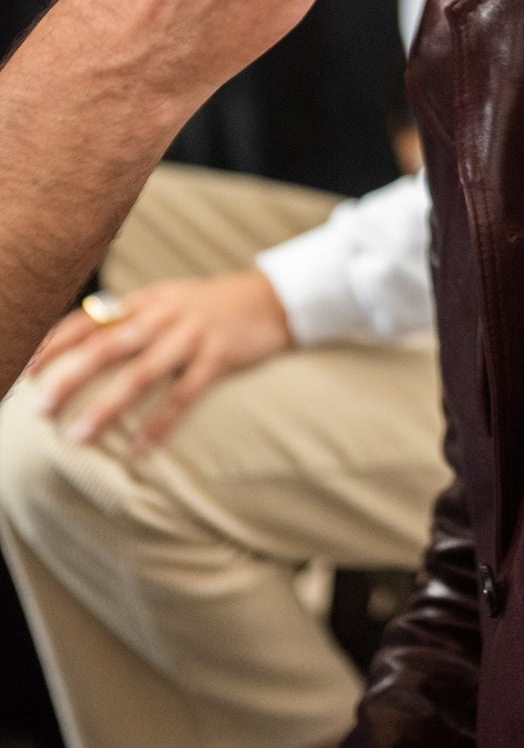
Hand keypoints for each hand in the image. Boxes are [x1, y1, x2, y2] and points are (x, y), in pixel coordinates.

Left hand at [30, 270, 291, 450]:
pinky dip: (160, 422)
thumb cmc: (207, 306)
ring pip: (142, 372)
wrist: (271, 299)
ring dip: (108, 405)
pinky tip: (139, 449)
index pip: (91, 318)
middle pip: (108, 345)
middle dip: (71, 376)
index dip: (56, 342)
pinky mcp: (219, 356)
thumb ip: (129, 317)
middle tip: (42, 408)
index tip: (26, 370)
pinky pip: (185, 393)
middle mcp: (164, 314)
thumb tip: (80, 342)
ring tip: (80, 436)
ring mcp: (192, 335)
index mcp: (146, 300)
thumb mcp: (167, 300)